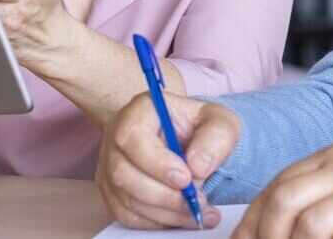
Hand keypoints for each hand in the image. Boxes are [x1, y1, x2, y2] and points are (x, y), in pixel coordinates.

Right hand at [97, 92, 240, 229]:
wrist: (193, 142)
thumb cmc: (203, 128)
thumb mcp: (221, 123)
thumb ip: (215, 139)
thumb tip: (197, 168)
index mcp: (140, 111)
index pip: (132, 137)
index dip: (156, 162)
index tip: (186, 178)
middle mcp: (118, 136)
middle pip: (123, 173)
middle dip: (163, 195)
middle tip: (196, 202)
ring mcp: (111, 165)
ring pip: (126, 199)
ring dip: (164, 212)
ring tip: (198, 212)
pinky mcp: (113, 191)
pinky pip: (126, 215)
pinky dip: (156, 221)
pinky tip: (181, 218)